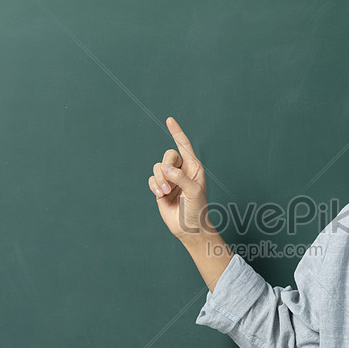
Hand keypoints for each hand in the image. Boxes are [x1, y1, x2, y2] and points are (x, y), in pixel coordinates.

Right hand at [148, 116, 214, 240]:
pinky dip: (154, 186)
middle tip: (169, 184)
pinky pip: (151, 179)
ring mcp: (171, 179)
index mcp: (194, 167)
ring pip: (157, 167)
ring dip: (159, 180)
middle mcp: (182, 170)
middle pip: (168, 156)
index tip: (169, 120)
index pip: (184, 145)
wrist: (189, 227)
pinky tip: (161, 195)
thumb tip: (164, 167)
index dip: (176, 132)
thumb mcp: (193, 192)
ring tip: (165, 192)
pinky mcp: (160, 188)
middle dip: (166, 168)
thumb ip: (180, 177)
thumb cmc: (197, 209)